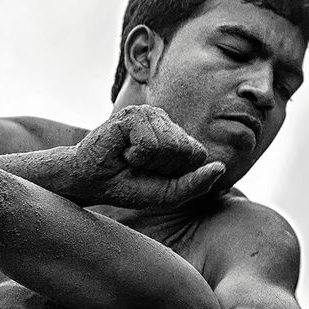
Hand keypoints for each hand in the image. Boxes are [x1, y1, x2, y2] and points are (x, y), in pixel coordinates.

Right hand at [70, 104, 224, 208]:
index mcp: (177, 139)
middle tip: (138, 166)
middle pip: (185, 149)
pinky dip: (134, 154)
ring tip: (128, 157)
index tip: (154, 174)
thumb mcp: (166, 195)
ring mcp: (149, 114)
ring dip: (145, 161)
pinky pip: (149, 143)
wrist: (88, 181)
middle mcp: (166, 122)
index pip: (199, 155)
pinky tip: (121, 150)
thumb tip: (221, 167)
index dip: (178, 173)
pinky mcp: (132, 114)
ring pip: (168, 145)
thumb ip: (195, 184)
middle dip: (162, 167)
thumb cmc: (126, 186)